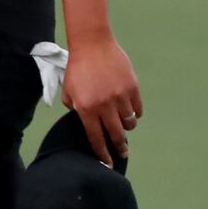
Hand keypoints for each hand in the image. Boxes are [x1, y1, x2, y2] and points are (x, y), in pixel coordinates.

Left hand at [61, 36, 141, 166]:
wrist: (92, 44)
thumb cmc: (78, 67)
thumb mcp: (69, 90)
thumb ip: (75, 108)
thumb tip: (86, 123)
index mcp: (86, 108)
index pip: (95, 138)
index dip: (102, 154)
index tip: (107, 164)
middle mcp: (104, 106)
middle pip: (116, 135)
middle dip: (119, 148)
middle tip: (122, 153)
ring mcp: (120, 97)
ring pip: (129, 123)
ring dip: (127, 127)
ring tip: (124, 125)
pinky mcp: (132, 88)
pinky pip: (138, 109)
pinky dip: (135, 113)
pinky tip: (131, 111)